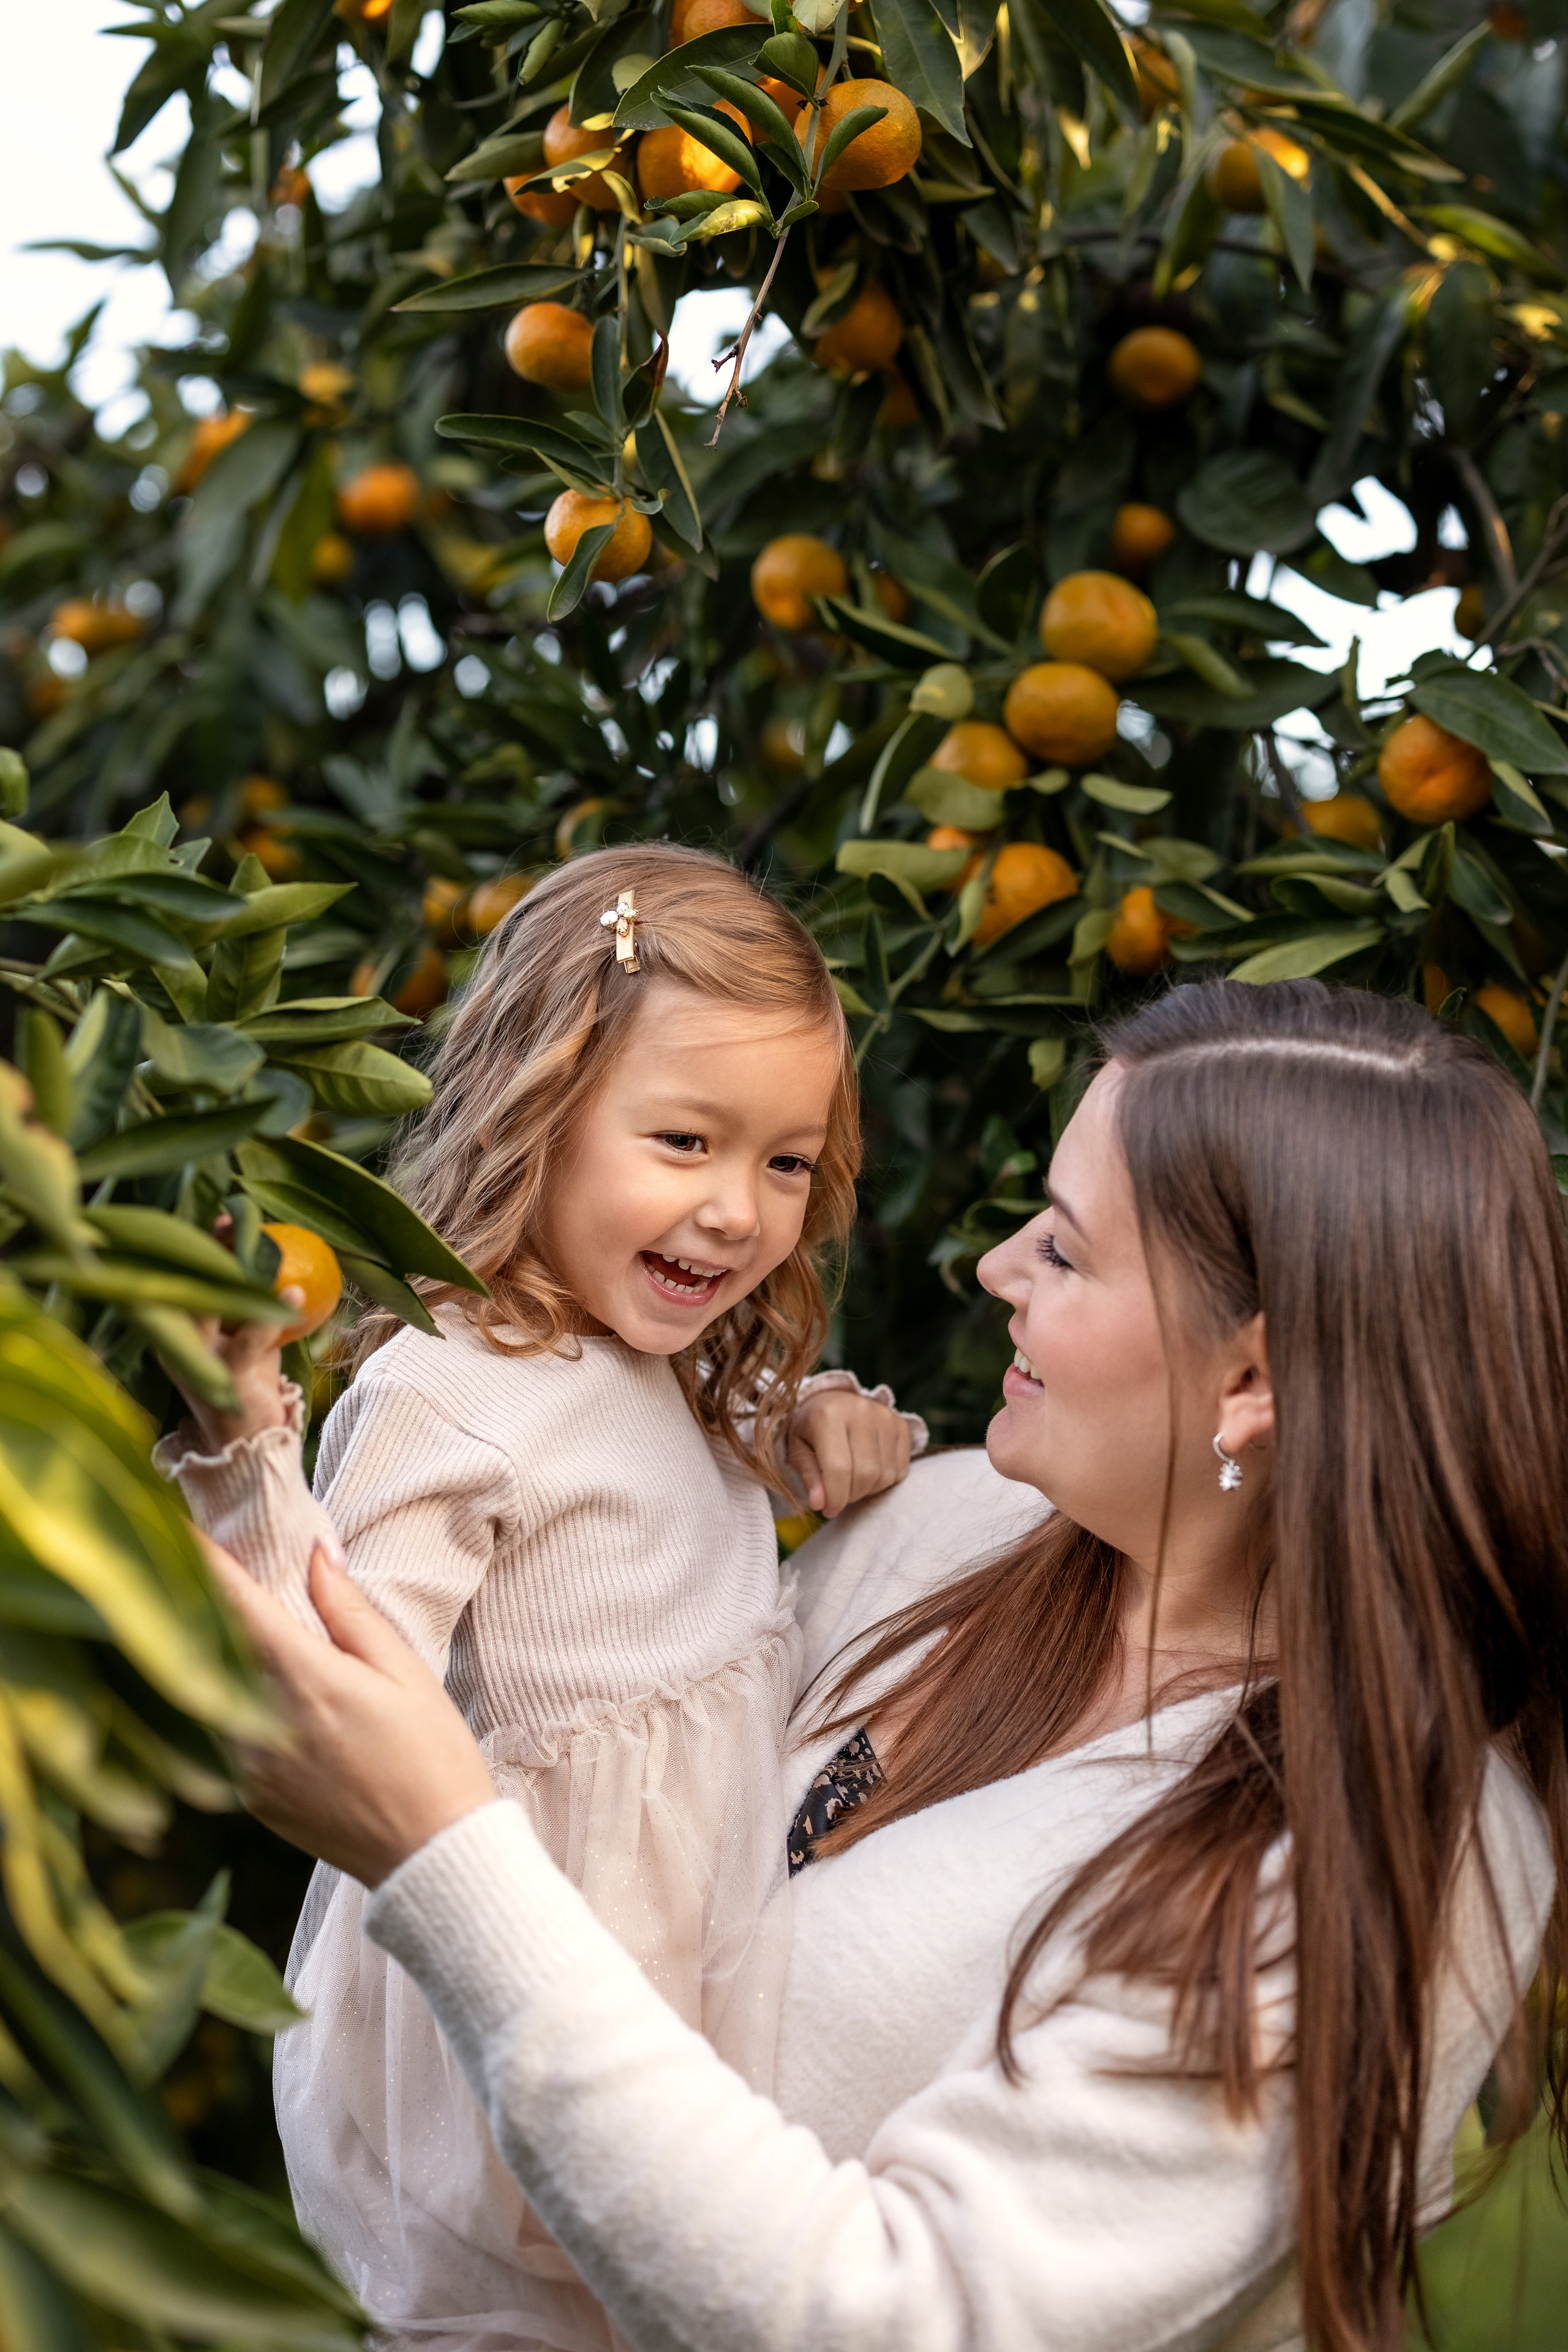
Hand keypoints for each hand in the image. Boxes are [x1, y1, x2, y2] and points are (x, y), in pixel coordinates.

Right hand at [167, 1217, 298, 1454]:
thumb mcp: (250, 1337)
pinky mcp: (225, 1379)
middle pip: (191, 1284)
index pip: (186, 1278)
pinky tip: (296, 1292)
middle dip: (210, 1249)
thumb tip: (284, 1260)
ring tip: (271, 1248)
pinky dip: (272, 1315)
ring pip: (212, 1307)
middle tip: (236, 1220)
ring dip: (241, 1274)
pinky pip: (249, 1340)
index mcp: (180, 1328)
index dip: (203, 1245)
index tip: (226, 1216)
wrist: (250, 1444)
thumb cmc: (250, 1382)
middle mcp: (181, 1341)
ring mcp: (199, 1360)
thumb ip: (254, 1306)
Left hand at [202, 1536, 495, 1886]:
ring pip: (212, 1693)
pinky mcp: (251, 1799)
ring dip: (217, 1657)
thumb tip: (316, 1555)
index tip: (184, 1529)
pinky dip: (231, 1704)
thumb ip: (350, 1611)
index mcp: (307, 1682)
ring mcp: (249, 1768)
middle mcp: (264, 1724)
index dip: (205, 1563)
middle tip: (209, 1569)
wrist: (432, 1858)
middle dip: (207, 1605)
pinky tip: (260, 1692)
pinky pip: (224, 1735)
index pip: (236, 1605)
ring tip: (235, 1628)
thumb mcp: (406, 1672)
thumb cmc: (433, 1758)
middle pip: (212, 1647)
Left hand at [786, 1389, 911, 1518]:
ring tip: (852, 1481)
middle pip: (866, 1474)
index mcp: (828, 1415)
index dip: (835, 1497)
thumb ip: (809, 1477)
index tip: (828, 1510)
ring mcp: (885, 1416)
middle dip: (851, 1495)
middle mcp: (860, 1411)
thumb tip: (820, 1504)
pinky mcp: (901, 1424)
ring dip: (868, 1490)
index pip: (839, 1468)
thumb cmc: (811, 1429)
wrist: (832, 1401)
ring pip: (885, 1475)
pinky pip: (900, 1470)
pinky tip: (868, 1472)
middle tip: (839, 1496)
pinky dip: (884, 1481)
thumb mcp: (798, 1450)